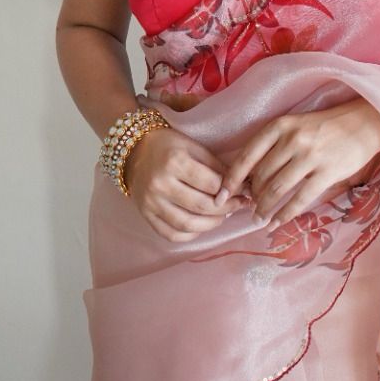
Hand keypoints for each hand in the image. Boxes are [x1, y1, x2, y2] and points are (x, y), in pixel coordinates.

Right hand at [124, 126, 250, 243]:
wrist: (133, 152)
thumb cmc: (168, 146)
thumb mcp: (194, 147)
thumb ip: (217, 167)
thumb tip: (242, 186)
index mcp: (174, 162)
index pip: (212, 184)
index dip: (234, 190)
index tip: (245, 191)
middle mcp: (160, 184)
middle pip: (202, 206)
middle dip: (227, 208)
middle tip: (239, 204)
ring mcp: (150, 203)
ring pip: (188, 225)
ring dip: (212, 224)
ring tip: (224, 215)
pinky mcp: (145, 215)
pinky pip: (172, 234)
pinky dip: (191, 234)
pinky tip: (202, 225)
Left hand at [218, 99, 379, 229]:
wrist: (364, 123)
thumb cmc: (326, 126)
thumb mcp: (295, 126)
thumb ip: (273, 146)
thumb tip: (248, 177)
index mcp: (280, 126)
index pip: (246, 155)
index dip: (231, 179)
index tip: (220, 196)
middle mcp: (292, 140)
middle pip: (260, 176)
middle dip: (251, 196)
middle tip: (248, 208)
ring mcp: (310, 156)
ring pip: (277, 189)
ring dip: (264, 208)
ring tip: (258, 219)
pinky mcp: (327, 172)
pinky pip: (300, 199)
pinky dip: (285, 214)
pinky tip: (276, 223)